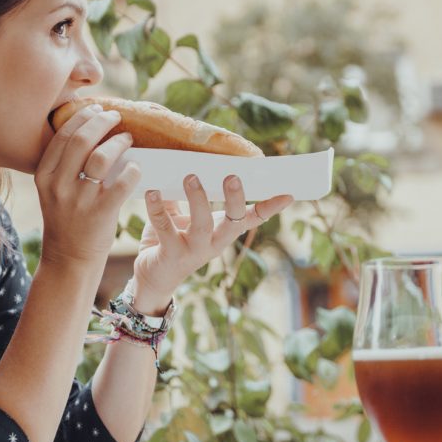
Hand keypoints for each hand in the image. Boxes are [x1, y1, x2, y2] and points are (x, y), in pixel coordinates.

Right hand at [35, 104, 140, 266]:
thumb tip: (90, 129)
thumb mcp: (53, 190)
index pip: (63, 135)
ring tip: (128, 139)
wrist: (69, 260)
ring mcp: (79, 200)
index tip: (97, 109)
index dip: (83, 117)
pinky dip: (133, 169)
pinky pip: (122, 182)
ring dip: (119, 142)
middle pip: (82, 139)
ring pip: (102, 157)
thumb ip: (64, 164)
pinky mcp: (100, 213)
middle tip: (115, 117)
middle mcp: (58, 185)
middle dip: (102, 121)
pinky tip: (137, 166)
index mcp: (44, 176)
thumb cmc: (66, 219)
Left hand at [131, 174, 292, 310]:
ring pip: (202, 225)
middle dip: (235, 199)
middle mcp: (214, 242)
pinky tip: (152, 192)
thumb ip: (185, 195)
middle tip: (232, 176)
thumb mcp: (183, 216)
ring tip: (191, 177)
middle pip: (233, 222)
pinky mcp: (171, 256)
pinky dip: (158, 209)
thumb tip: (186, 162)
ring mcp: (194, 251)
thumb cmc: (171, 240)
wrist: (153, 279)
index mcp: (222, 230)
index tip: (288, 193)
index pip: (253, 219)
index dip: (271, 207)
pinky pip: (165, 229)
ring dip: (197, 200)